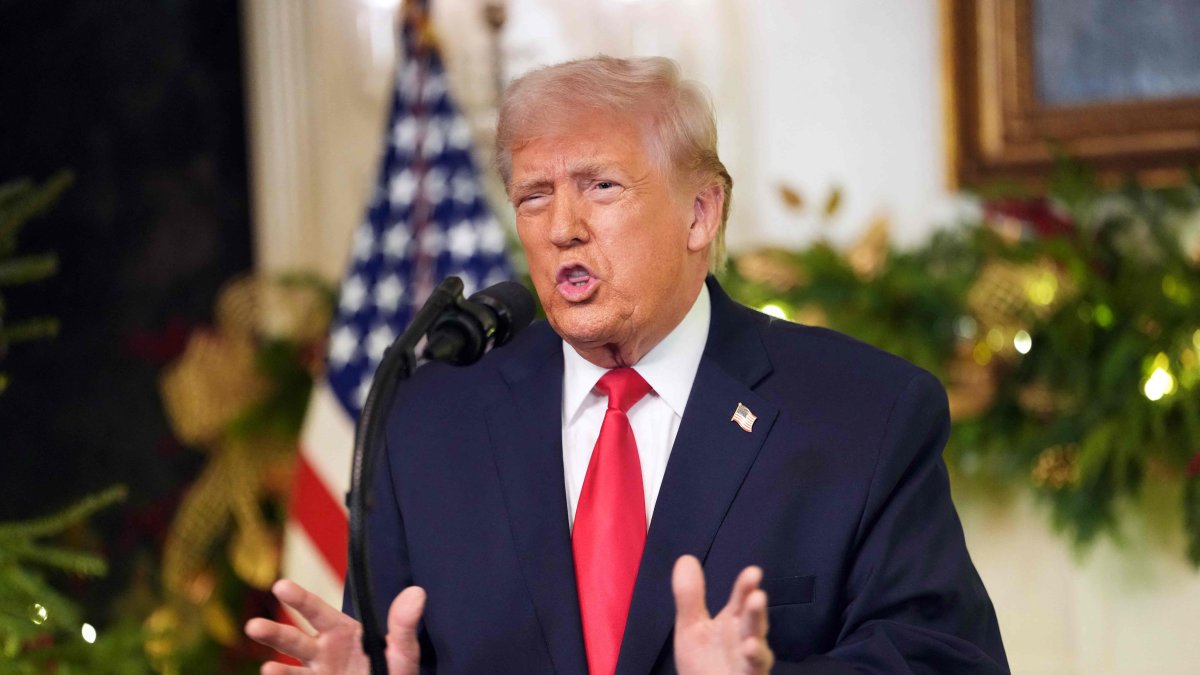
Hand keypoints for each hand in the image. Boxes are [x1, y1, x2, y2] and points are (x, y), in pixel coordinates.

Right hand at [244, 579, 425, 674]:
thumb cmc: (395, 672)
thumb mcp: (403, 651)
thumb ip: (404, 624)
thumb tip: (417, 593)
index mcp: (342, 632)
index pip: (317, 611)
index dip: (299, 598)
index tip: (281, 586)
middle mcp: (324, 652)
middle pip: (294, 639)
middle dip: (274, 632)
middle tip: (253, 626)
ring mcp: (318, 674)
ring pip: (290, 668)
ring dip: (276, 667)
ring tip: (267, 668)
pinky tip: (271, 673)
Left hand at [672, 555, 773, 674]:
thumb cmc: (702, 662)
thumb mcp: (690, 627)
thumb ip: (690, 596)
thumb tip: (685, 557)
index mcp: (733, 622)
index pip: (742, 599)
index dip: (746, 587)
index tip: (753, 572)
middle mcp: (746, 639)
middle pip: (753, 623)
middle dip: (756, 611)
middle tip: (757, 596)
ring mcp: (749, 662)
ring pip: (757, 651)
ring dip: (757, 642)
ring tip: (752, 638)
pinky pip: (753, 671)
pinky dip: (754, 661)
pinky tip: (749, 650)